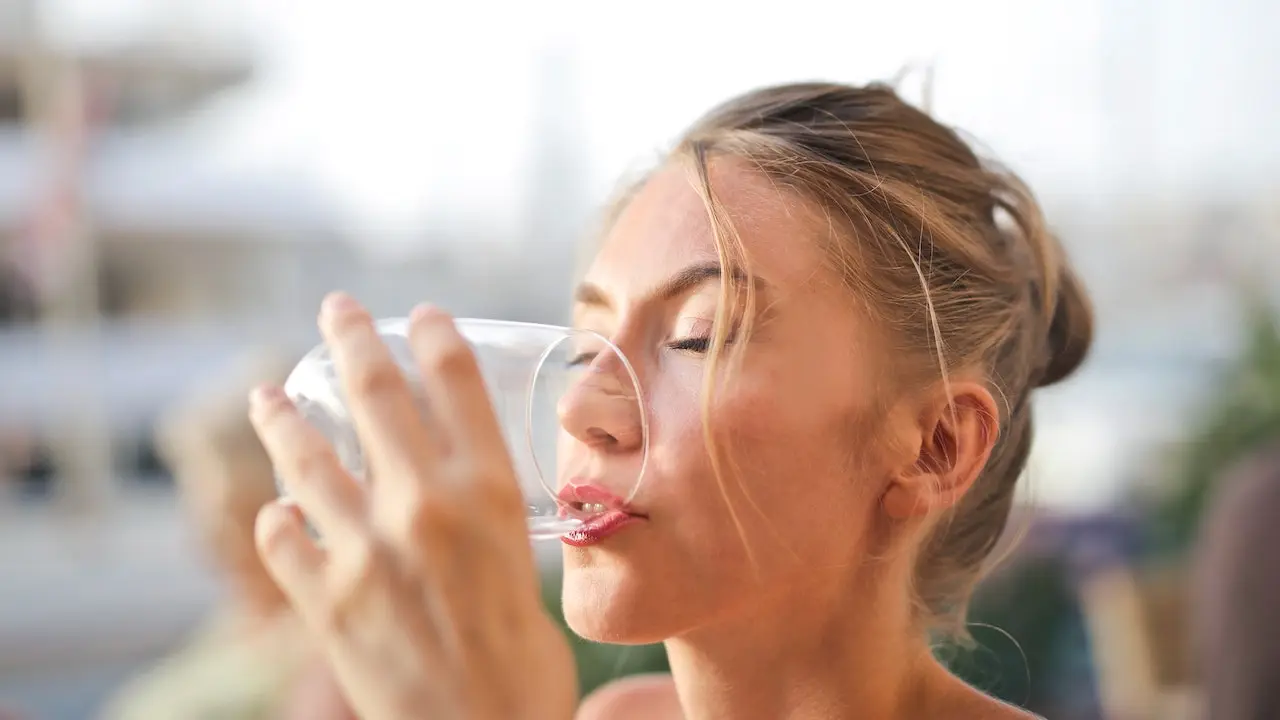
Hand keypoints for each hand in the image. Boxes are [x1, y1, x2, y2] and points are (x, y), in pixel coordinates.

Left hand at [249, 294, 577, 719]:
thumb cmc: (525, 672)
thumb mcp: (528, 575)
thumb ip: (487, 531)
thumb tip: (457, 508)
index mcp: (492, 494)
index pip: (457, 381)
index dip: (433, 334)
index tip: (420, 314)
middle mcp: (426, 505)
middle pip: (375, 392)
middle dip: (349, 337)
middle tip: (335, 311)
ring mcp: (365, 548)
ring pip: (306, 455)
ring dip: (280, 419)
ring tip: (264, 398)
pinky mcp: (323, 599)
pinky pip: (279, 537)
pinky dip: (274, 521)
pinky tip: (277, 513)